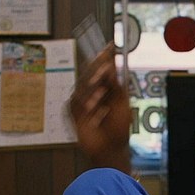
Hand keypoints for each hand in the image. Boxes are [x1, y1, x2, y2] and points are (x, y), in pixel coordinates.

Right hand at [69, 42, 131, 171]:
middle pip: (90, 72)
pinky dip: (87, 104)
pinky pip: (76, 101)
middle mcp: (93, 92)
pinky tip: (95, 111)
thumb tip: (112, 65)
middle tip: (105, 64)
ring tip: (102, 98)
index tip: (110, 45)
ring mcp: (82, 101)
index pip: (103, 68)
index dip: (106, 57)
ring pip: (82, 84)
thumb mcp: (122, 103)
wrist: (109, 149)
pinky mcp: (73, 112)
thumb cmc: (119, 129)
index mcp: (106, 89)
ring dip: (94, 89)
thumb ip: (116, 85)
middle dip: (98, 67)